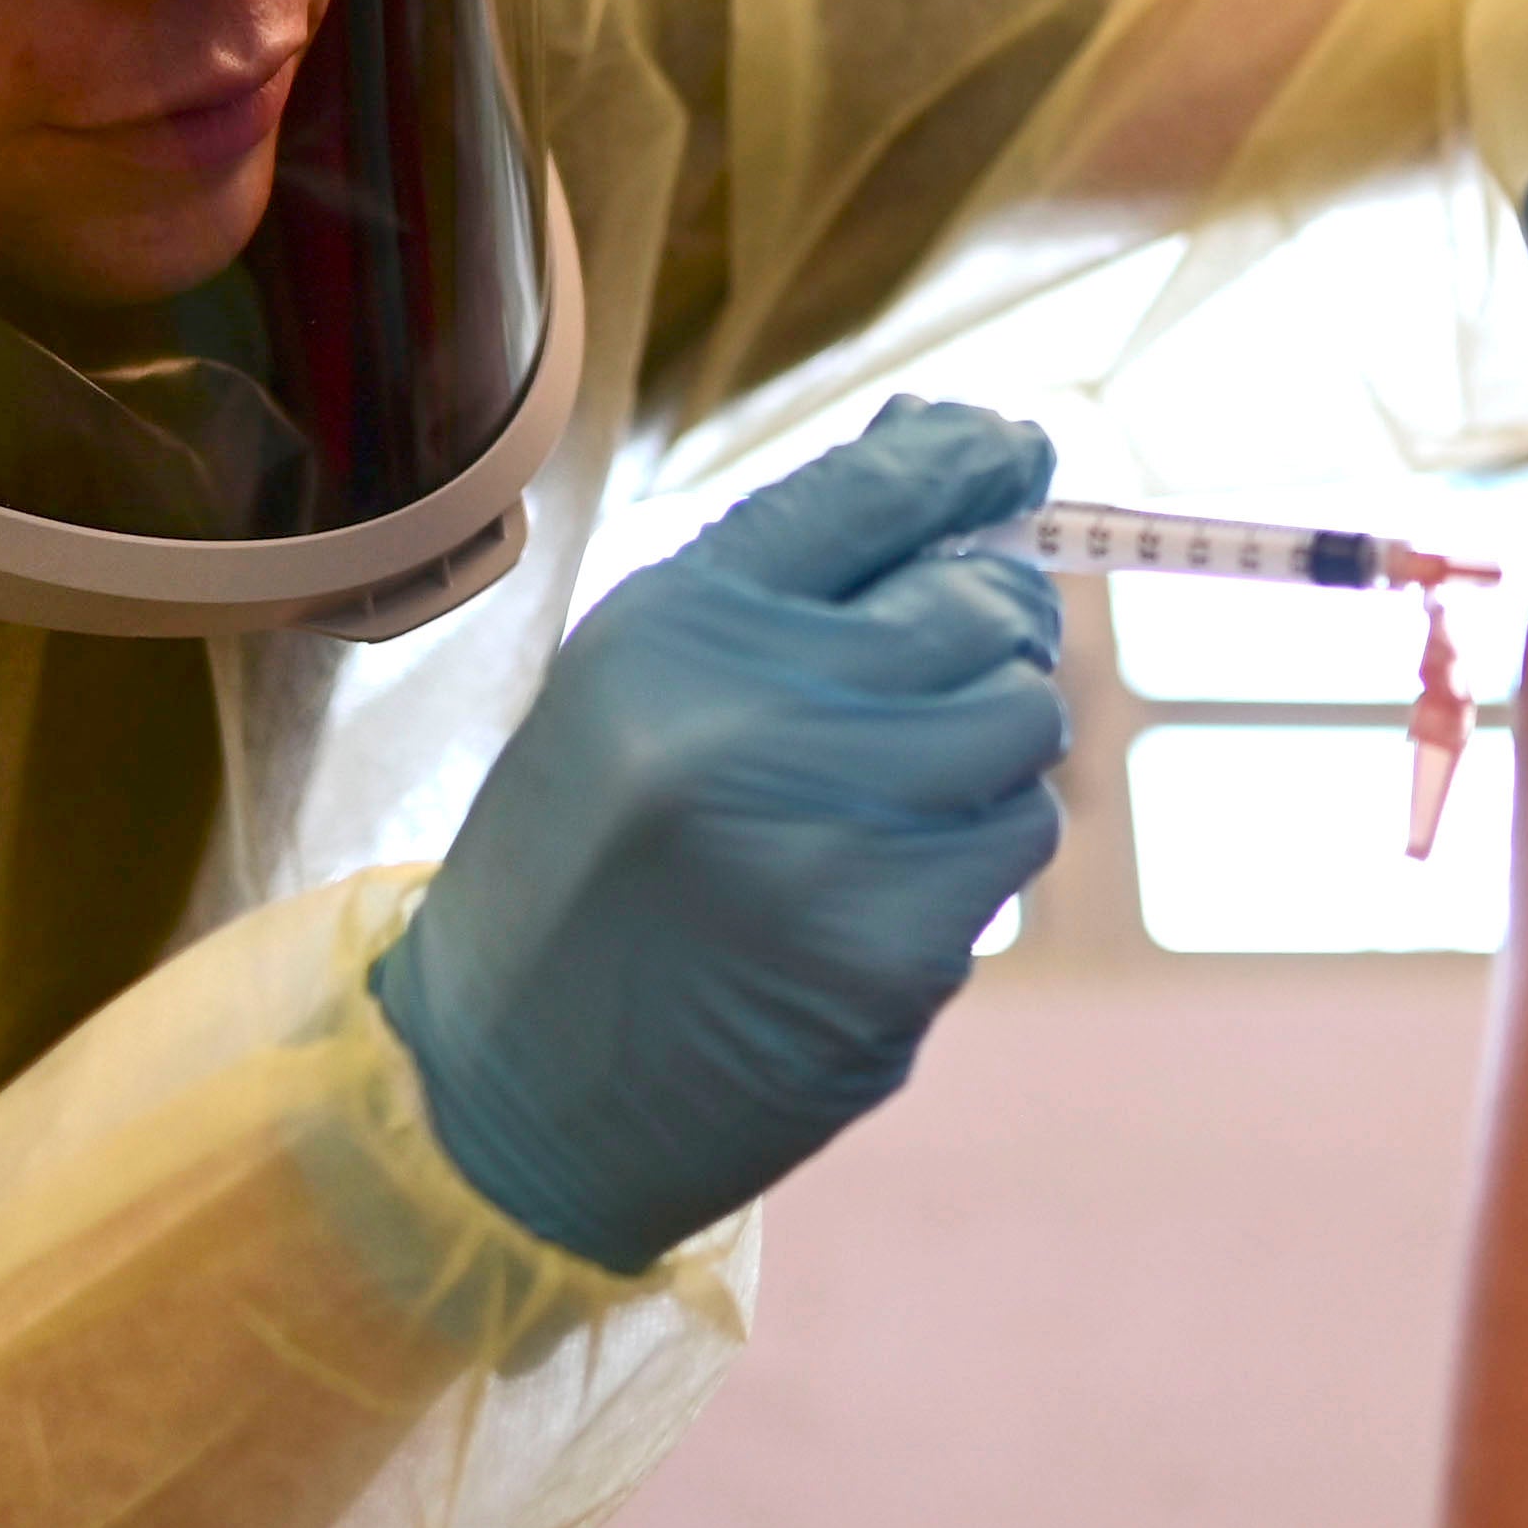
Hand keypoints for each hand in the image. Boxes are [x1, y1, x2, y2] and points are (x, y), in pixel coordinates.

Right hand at [377, 400, 1070, 1269]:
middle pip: (982, 611)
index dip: (966, 457)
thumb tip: (954, 441)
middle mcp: (752, 714)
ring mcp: (834, 837)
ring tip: (880, 800)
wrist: (503, 1087)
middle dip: (987, 633)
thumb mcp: (634, 683)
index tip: (1011, 450)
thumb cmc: (582, 866)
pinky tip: (873, 890)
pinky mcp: (895, 948)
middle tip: (936, 677)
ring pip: (1024, 725)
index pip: (871, 491)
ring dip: (985, 753)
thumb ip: (789, 577)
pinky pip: (1012, 843)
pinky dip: (971, 857)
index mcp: (674, 626)